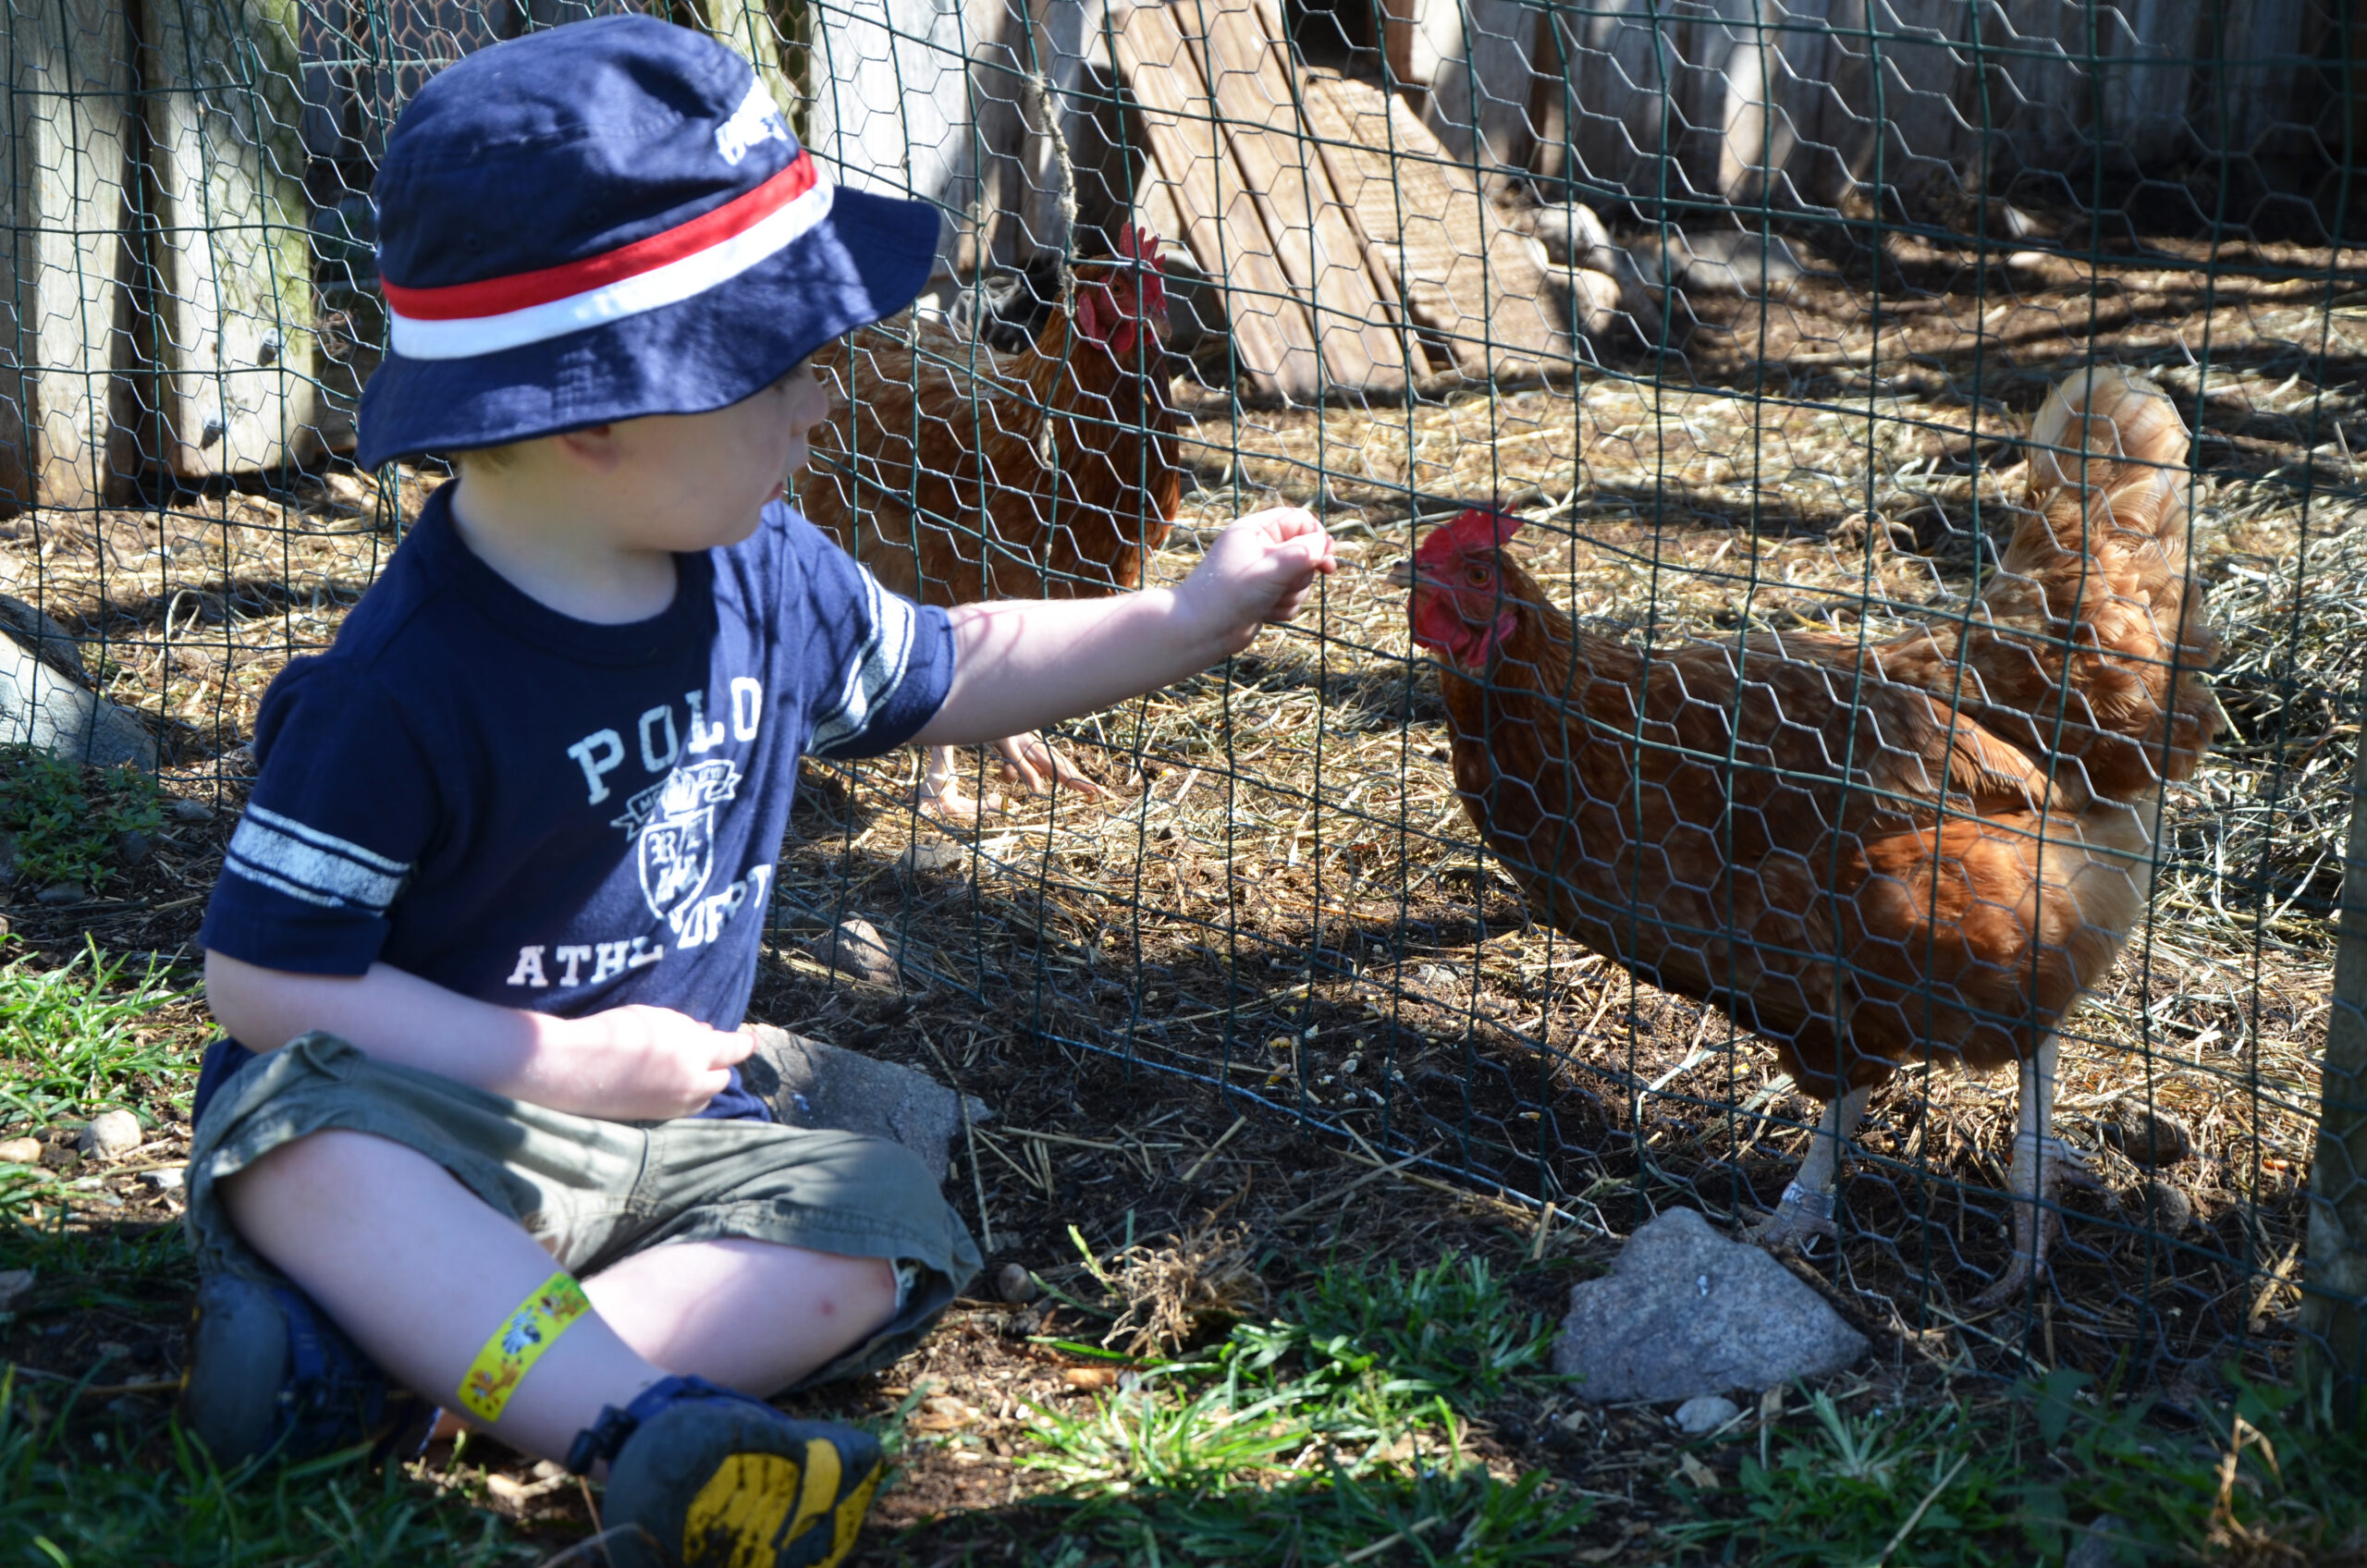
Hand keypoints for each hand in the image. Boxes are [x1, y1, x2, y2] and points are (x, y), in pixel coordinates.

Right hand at [548, 1005, 754, 1120]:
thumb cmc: (614, 1032)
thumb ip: (686, 1027)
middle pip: (722, 1077)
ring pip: (705, 1097)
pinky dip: (687, 1098)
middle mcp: (692, 1081)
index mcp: (696, 1051)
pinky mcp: (656, 1119)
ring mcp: (675, 1105)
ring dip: (705, 1084)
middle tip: (711, 1054)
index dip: (743, 1044)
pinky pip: (685, 1110)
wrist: (575, 1068)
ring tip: (692, 1071)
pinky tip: (673, 1088)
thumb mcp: (655, 1017)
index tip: (748, 1042)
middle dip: (720, 1064)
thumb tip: (706, 1034)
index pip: (732, 1049)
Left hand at [1175, 507, 1337, 657]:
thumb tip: (1325, 544)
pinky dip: (1284, 608)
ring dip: (1292, 594)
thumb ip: (1302, 553)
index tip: (1326, 559)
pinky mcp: (1266, 596)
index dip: (1316, 537)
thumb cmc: (1229, 594)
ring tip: (1269, 601)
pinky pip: (1293, 598)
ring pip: (1302, 578)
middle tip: (1286, 584)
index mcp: (1255, 530)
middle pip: (1305, 552)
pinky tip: (1265, 614)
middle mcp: (1260, 548)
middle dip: (1301, 573)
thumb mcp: (1270, 568)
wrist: (1202, 631)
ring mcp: (1264, 573)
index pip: (1299, 520)